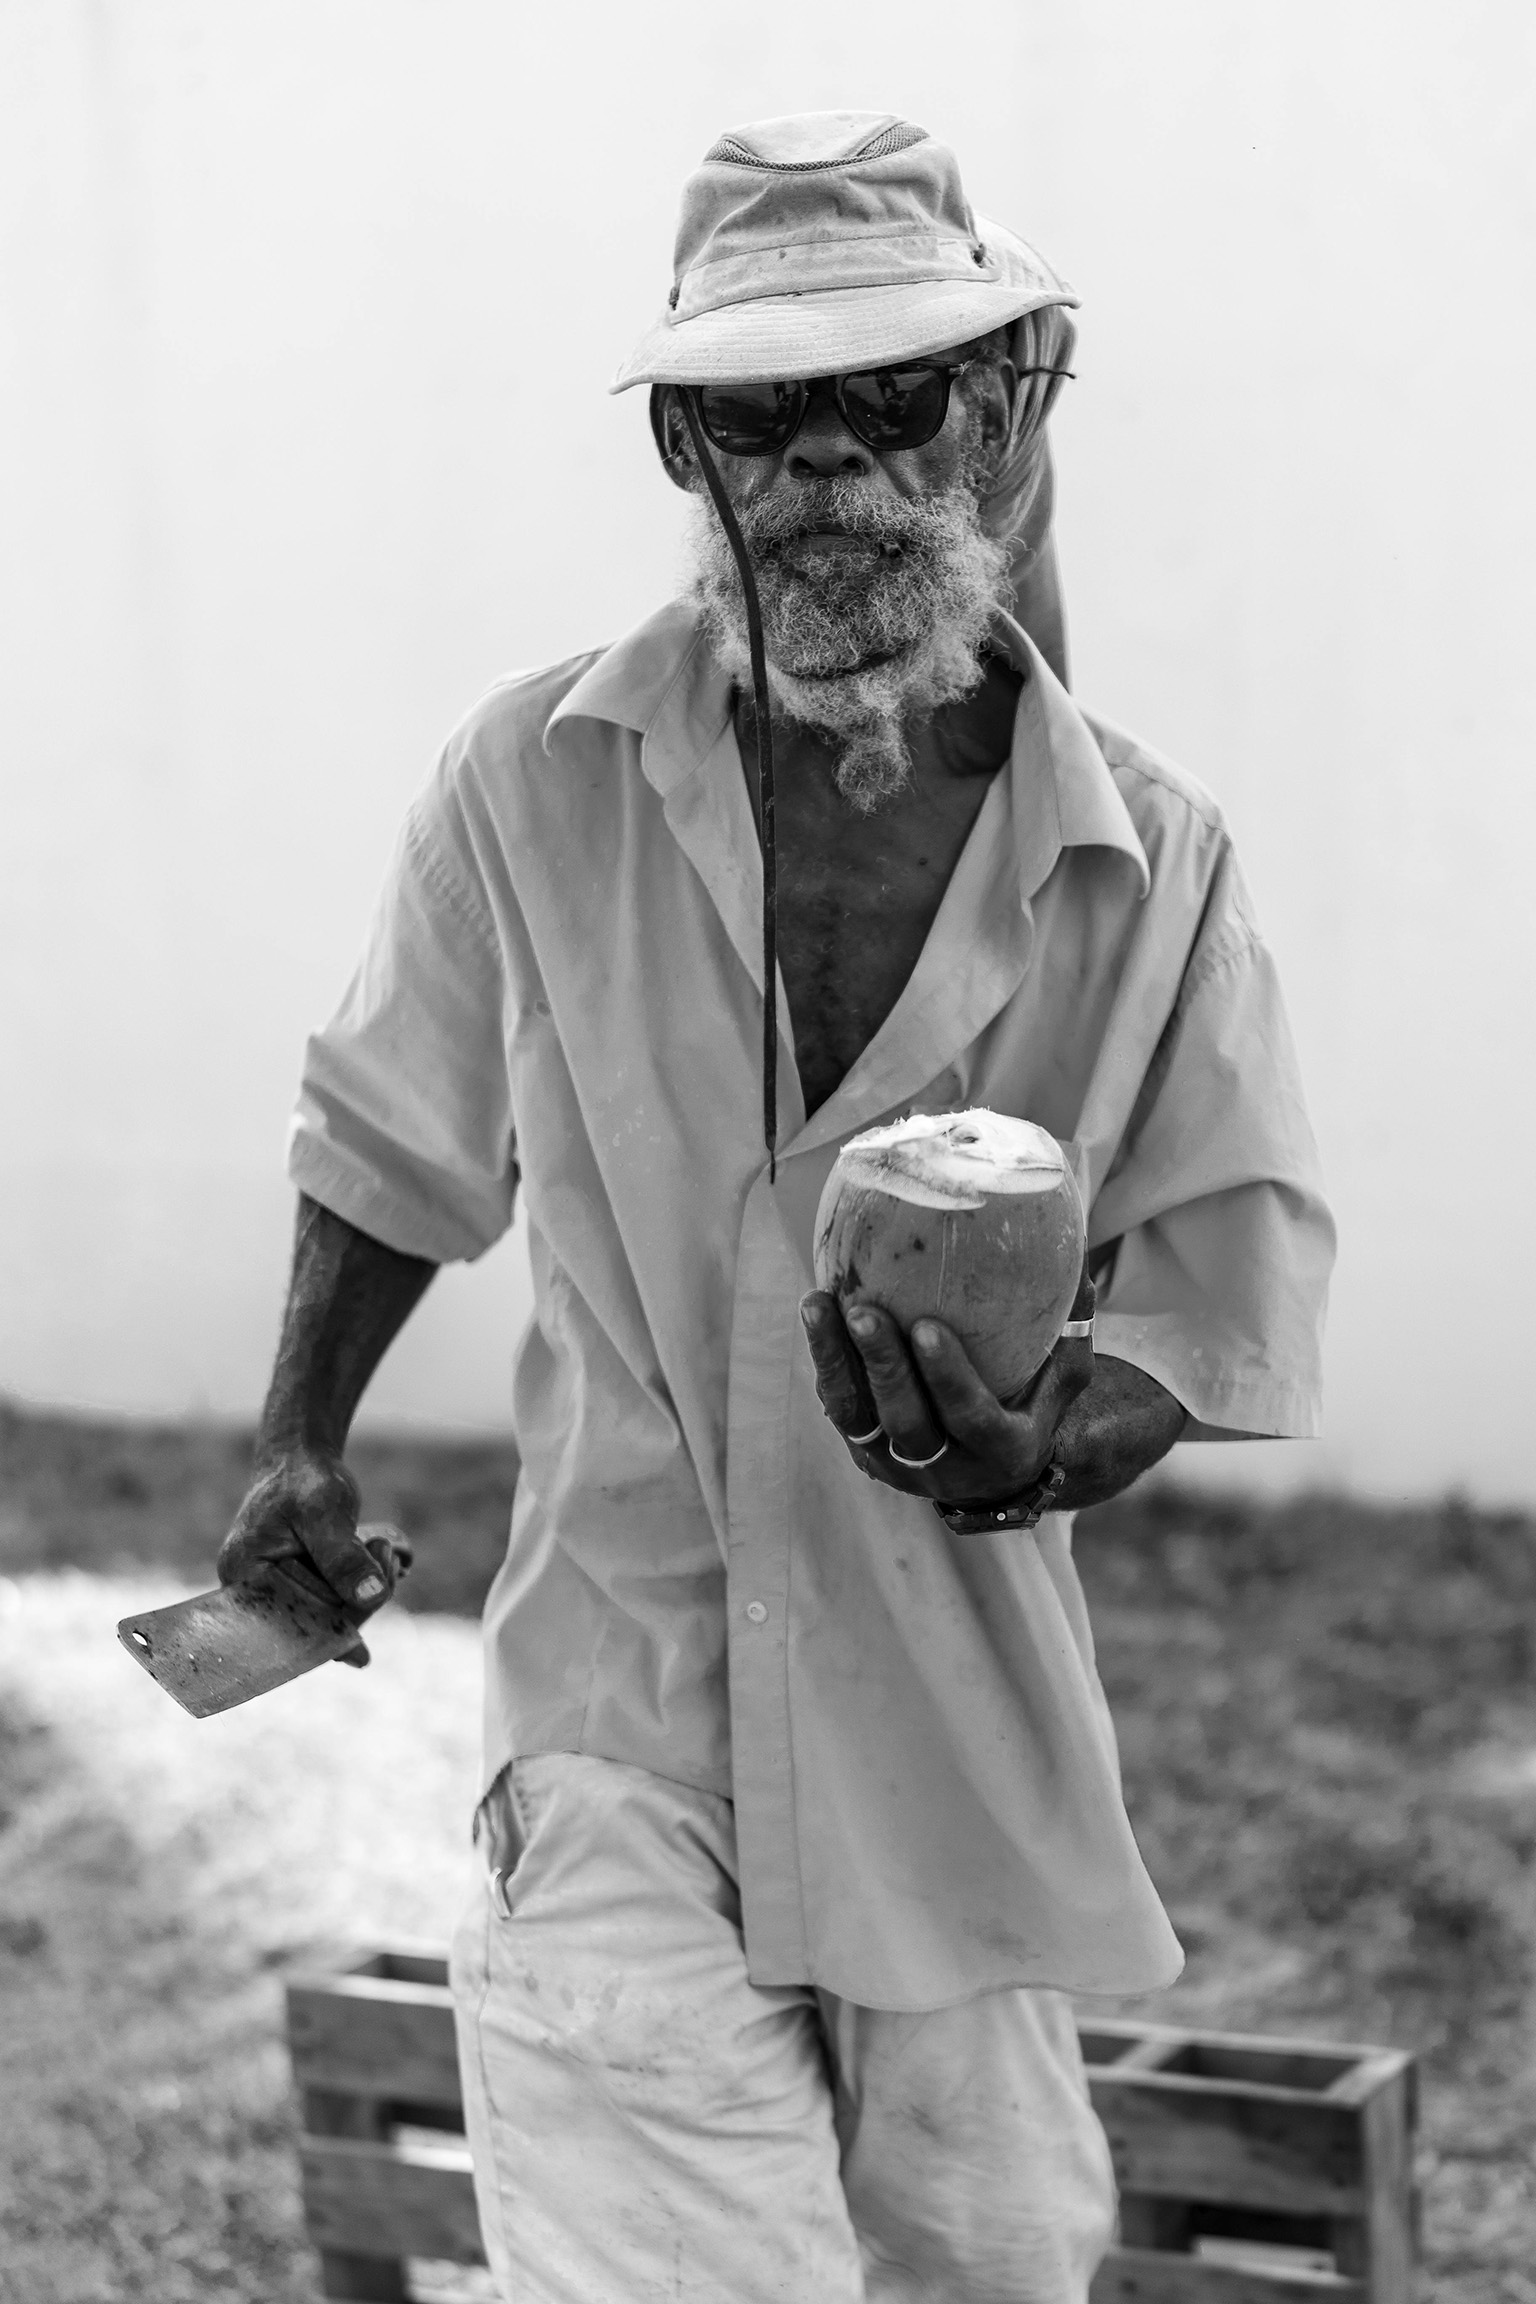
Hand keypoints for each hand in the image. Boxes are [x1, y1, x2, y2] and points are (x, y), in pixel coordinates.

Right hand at [217, 1449, 411, 1667]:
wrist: (302, 1459)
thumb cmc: (304, 1480)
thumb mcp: (324, 1513)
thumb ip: (342, 1556)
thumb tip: (371, 1597)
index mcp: (244, 1579)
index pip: (286, 1625)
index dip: (326, 1637)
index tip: (361, 1655)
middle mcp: (258, 1595)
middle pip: (316, 1624)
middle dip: (360, 1598)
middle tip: (386, 1551)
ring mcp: (285, 1593)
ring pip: (336, 1616)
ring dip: (371, 1587)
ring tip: (385, 1544)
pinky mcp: (309, 1588)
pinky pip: (343, 1603)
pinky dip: (368, 1583)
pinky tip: (385, 1554)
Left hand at [799, 1262, 1095, 1507]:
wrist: (995, 1473)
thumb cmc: (1035, 1404)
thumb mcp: (1065, 1375)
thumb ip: (1070, 1326)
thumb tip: (1077, 1256)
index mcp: (1004, 1450)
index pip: (971, 1417)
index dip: (947, 1376)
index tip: (927, 1326)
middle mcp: (948, 1469)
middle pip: (907, 1422)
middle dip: (882, 1366)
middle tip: (863, 1310)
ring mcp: (901, 1467)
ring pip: (859, 1419)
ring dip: (836, 1361)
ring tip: (818, 1304)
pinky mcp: (867, 1454)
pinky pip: (841, 1410)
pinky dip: (827, 1363)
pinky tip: (817, 1314)